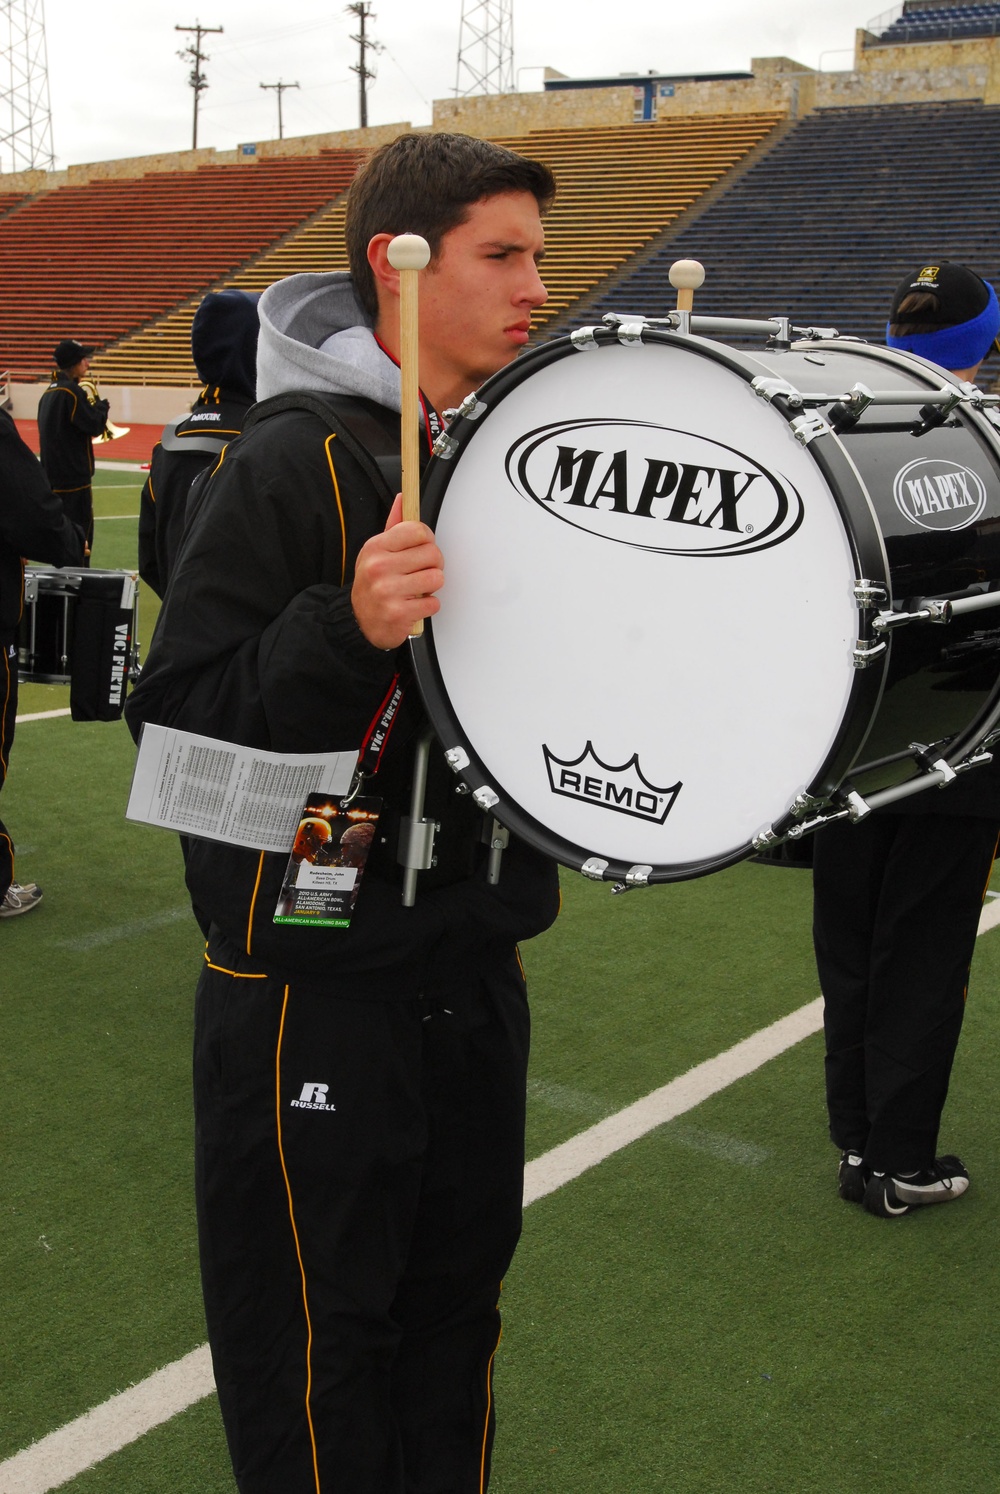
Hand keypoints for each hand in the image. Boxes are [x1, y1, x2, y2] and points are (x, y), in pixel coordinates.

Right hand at [351, 494, 443, 648]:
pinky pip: (433, 603)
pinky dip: (428, 606)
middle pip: (432, 554)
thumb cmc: (372, 584)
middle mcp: (379, 567)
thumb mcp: (377, 552)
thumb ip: (394, 526)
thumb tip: (404, 498)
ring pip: (436, 578)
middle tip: (422, 571)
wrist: (358, 620)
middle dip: (433, 564)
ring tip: (417, 588)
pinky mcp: (398, 612)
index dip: (427, 539)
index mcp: (376, 547)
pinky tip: (414, 605)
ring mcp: (388, 590)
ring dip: (432, 586)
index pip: (417, 530)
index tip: (423, 547)